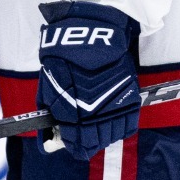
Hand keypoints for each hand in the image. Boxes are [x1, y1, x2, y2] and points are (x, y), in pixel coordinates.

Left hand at [36, 0, 141, 159]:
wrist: (90, 35)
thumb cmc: (64, 59)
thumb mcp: (49, 87)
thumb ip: (52, 116)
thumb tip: (51, 142)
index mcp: (74, 112)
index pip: (77, 144)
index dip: (72, 145)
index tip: (69, 140)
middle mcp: (96, 112)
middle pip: (95, 143)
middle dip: (87, 141)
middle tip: (82, 133)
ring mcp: (115, 105)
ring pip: (112, 136)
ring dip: (103, 135)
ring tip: (96, 124)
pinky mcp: (129, 97)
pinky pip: (128, 125)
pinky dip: (120, 127)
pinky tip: (111, 120)